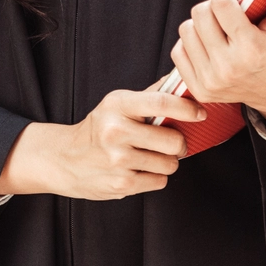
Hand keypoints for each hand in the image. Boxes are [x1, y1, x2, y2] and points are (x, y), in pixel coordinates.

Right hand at [0, 88, 204, 200]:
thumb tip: (183, 81)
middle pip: (173, 141)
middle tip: (168, 143)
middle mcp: (115, 131)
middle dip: (178, 144)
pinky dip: (154, 177)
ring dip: (166, 162)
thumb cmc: (98, 129)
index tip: (199, 113)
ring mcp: (118, 160)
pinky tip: (138, 169)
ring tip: (148, 156)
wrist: (65, 159)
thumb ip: (150, 95)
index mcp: (116, 105)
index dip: (188, 109)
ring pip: (170, 164)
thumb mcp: (116, 104)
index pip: (162, 102)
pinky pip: (160, 181)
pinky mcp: (122, 184)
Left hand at [171, 0, 265, 132]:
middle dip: (212, 6)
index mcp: (251, 49)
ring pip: (186, 30)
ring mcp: (211, 80)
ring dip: (200, 24)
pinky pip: (178, 52)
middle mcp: (228, 66)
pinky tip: (208, 43)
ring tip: (218, 28)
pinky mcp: (199, 88)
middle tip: (225, 11)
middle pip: (199, 15)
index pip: (221, 5)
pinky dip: (190, 43)